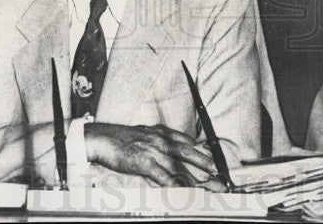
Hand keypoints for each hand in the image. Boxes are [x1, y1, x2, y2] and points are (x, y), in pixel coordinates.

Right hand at [85, 123, 216, 186]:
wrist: (103, 138)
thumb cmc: (122, 138)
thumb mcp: (146, 132)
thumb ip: (162, 138)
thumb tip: (176, 144)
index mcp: (163, 133)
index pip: (188, 142)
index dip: (202, 153)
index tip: (213, 162)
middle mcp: (162, 140)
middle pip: (190, 153)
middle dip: (206, 164)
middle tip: (219, 175)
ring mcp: (155, 151)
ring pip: (180, 165)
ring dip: (195, 176)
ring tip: (209, 185)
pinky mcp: (145, 162)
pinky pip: (163, 175)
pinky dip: (174, 183)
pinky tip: (183, 190)